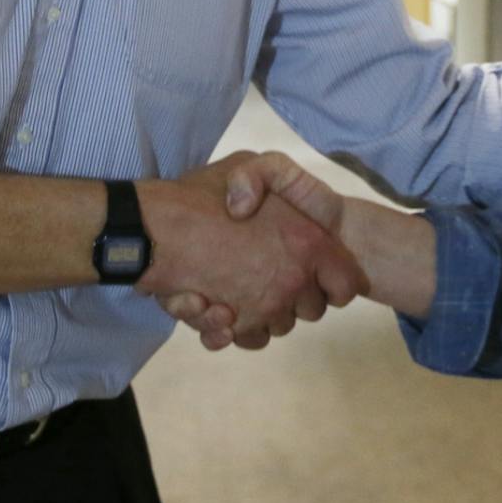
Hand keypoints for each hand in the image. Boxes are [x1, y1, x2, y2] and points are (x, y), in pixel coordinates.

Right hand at [136, 154, 364, 350]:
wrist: (154, 232)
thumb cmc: (201, 196)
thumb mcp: (249, 164)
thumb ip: (274, 177)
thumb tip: (277, 215)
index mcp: (310, 244)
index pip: (347, 284)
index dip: (333, 278)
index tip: (312, 267)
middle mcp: (293, 282)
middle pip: (312, 310)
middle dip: (296, 296)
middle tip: (268, 271)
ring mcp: (264, 308)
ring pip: (279, 326)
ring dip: (263, 312)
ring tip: (238, 286)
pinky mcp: (234, 326)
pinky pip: (248, 338)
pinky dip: (235, 329)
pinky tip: (219, 309)